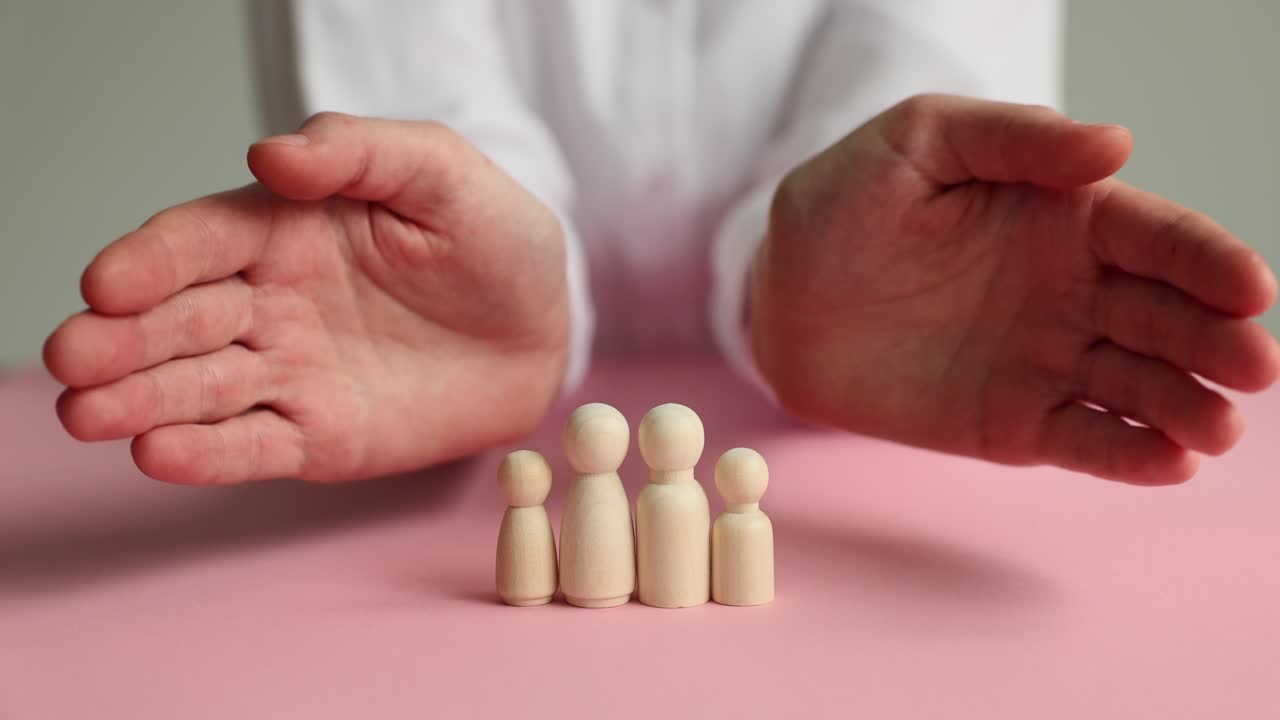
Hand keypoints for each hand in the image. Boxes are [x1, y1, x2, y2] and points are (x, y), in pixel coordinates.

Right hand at [44, 113, 569, 483]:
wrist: (546, 330)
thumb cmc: (494, 240)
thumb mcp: (441, 172)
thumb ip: (360, 153)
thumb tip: (269, 154)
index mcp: (284, 230)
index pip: (201, 241)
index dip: (151, 261)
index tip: (107, 282)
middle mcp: (269, 302)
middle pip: (180, 320)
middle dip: (121, 339)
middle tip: (74, 358)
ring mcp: (290, 373)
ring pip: (201, 387)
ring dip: (141, 401)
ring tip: (88, 415)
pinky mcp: (318, 436)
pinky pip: (255, 445)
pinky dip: (207, 453)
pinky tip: (157, 455)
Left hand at [751, 94, 1279, 483]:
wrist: (780, 300)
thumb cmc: (844, 207)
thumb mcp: (917, 142)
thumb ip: (1012, 139)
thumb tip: (1117, 143)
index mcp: (1065, 218)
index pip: (1157, 238)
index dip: (1208, 261)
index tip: (1248, 287)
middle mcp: (1074, 293)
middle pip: (1167, 318)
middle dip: (1216, 342)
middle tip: (1253, 366)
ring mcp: (1047, 362)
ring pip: (1138, 387)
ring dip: (1186, 407)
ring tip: (1215, 428)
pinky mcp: (1013, 423)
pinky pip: (1081, 439)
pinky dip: (1126, 454)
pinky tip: (1166, 461)